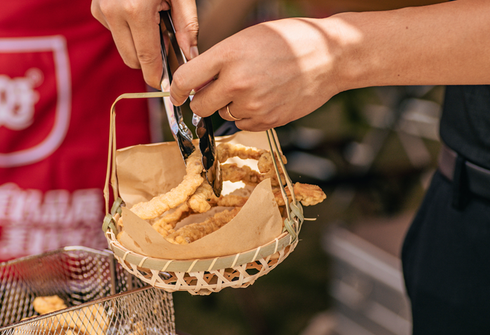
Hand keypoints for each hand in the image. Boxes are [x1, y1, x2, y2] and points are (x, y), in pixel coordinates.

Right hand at [91, 0, 199, 88]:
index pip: (146, 59)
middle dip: (148, 61)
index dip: (157, 76)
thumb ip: (187, 26)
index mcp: (136, 11)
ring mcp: (101, 10)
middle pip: (131, 59)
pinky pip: (114, 32)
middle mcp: (114, 13)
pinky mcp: (96, 8)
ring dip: (138, 45)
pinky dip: (127, 30)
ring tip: (154, 23)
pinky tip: (138, 12)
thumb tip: (191, 56)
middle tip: (166, 47)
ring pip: (122, 48)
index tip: (165, 86)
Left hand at [170, 18, 343, 130]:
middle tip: (215, 90)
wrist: (331, 57)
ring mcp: (253, 105)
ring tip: (253, 86)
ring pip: (222, 115)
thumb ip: (219, 60)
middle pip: (199, 106)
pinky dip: (247, 115)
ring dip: (230, 105)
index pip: (185, 80)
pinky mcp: (267, 121)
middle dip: (202, 100)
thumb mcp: (248, 38)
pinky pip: (242, 125)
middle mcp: (237, 82)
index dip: (176, 89)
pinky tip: (265, 98)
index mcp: (229, 55)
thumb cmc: (289, 41)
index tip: (177, 93)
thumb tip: (194, 82)